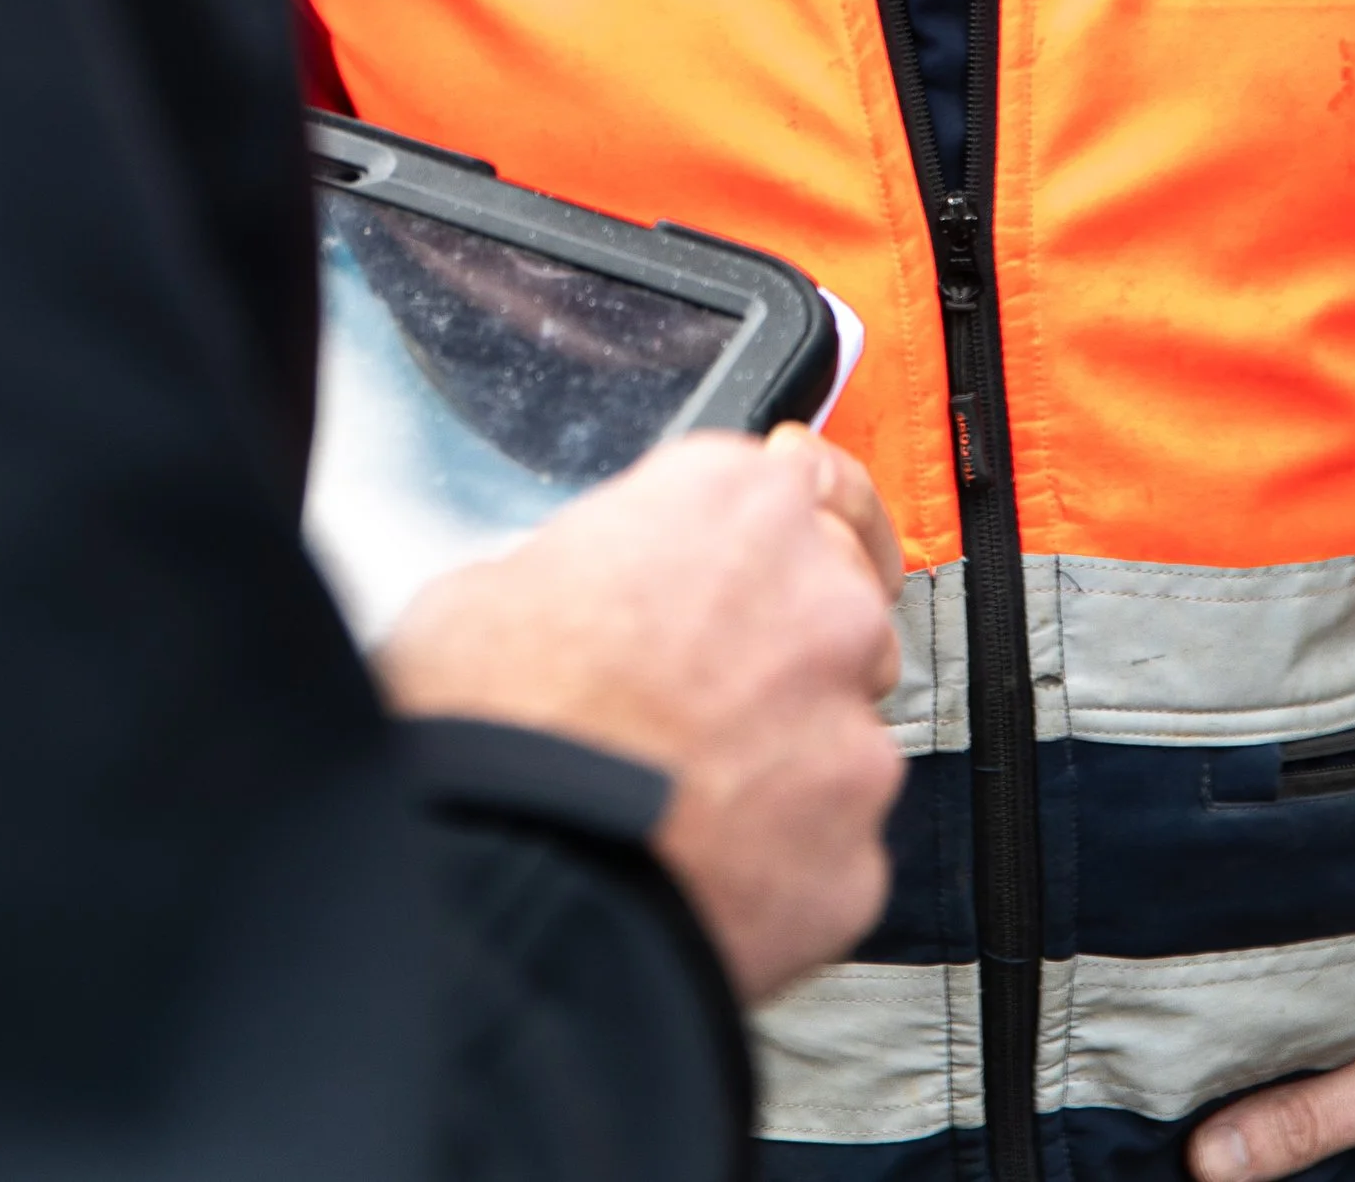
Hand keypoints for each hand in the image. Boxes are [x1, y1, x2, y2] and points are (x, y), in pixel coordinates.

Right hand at [376, 422, 905, 1004]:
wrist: (517, 878)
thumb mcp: (500, 580)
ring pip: (842, 733)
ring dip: (785, 757)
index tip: (778, 544)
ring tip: (683, 795)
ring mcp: (851, 734)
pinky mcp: (859, 854)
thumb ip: (594, 563)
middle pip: (840, 607)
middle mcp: (819, 602)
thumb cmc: (495, 723)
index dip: (781, 520)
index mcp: (735, 503)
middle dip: (786, 647)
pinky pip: (835, 844)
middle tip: (700, 691)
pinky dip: (786, 856)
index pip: (810, 477)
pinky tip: (705, 862)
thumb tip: (586, 598)